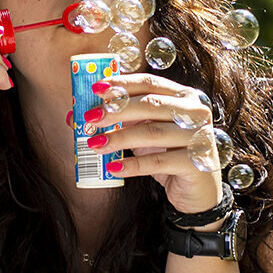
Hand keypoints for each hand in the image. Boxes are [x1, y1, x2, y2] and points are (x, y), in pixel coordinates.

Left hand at [84, 74, 223, 216]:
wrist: (197, 189)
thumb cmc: (167, 153)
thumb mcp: (142, 132)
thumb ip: (117, 121)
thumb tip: (73, 117)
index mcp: (183, 97)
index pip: (150, 83)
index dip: (121, 84)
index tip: (95, 88)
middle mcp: (195, 112)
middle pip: (150, 105)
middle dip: (115, 110)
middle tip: (89, 119)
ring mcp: (199, 136)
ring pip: (152, 133)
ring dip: (118, 138)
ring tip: (93, 144)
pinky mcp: (197, 162)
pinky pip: (158, 162)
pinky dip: (132, 165)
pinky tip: (112, 167)